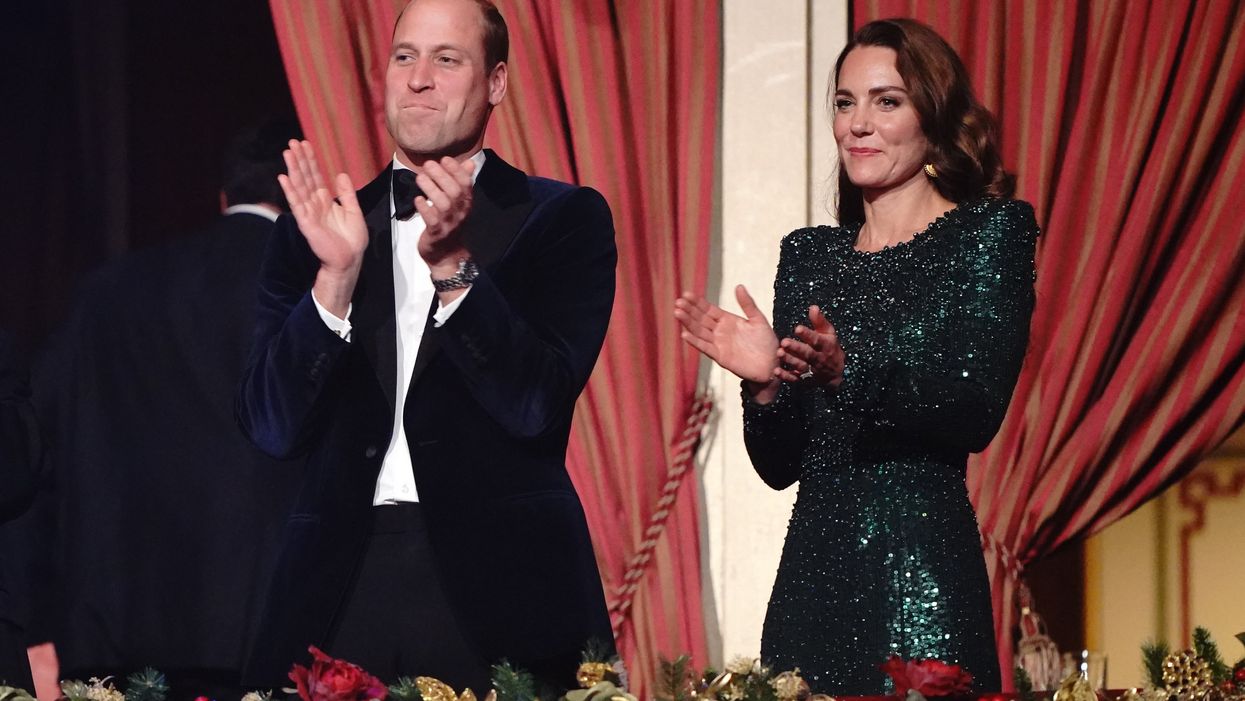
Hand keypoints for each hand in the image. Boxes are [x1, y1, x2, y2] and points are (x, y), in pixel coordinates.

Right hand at [277, 140, 366, 315]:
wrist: (350, 260)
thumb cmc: (352, 239)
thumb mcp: (354, 211)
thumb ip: (347, 193)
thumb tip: (340, 174)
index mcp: (325, 200)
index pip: (315, 175)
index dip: (310, 160)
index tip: (305, 144)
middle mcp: (314, 204)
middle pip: (305, 177)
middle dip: (299, 159)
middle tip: (292, 142)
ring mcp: (309, 212)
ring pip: (299, 186)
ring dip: (292, 169)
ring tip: (287, 152)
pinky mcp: (306, 223)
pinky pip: (296, 204)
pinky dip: (290, 191)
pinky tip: (283, 178)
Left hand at [414, 156, 476, 276]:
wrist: (447, 255)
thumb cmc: (451, 224)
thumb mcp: (459, 203)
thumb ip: (463, 181)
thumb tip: (469, 162)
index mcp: (466, 203)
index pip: (466, 183)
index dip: (456, 170)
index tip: (444, 159)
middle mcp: (460, 212)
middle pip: (455, 191)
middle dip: (442, 176)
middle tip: (428, 164)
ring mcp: (449, 223)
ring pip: (443, 204)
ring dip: (431, 189)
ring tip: (420, 177)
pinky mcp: (436, 234)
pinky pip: (431, 220)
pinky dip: (424, 208)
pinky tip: (417, 199)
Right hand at [674, 285, 778, 383]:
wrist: (772, 364)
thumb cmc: (766, 342)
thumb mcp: (758, 319)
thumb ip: (747, 304)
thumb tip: (739, 286)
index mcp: (727, 320)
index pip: (708, 309)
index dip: (697, 302)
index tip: (686, 294)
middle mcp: (720, 331)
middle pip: (700, 319)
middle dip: (689, 310)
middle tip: (678, 301)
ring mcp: (719, 344)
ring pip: (699, 332)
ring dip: (688, 323)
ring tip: (677, 313)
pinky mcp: (720, 357)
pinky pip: (705, 348)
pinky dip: (695, 342)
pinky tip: (685, 334)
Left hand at [775, 305, 843, 388]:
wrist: (836, 373)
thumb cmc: (830, 348)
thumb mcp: (828, 333)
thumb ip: (819, 321)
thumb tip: (813, 307)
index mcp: (825, 345)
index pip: (816, 340)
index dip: (808, 335)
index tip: (798, 329)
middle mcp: (819, 358)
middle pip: (808, 354)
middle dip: (796, 348)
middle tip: (784, 342)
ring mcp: (812, 370)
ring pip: (801, 366)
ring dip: (790, 360)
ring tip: (779, 353)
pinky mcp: (805, 379)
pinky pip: (795, 379)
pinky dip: (786, 376)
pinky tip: (776, 371)